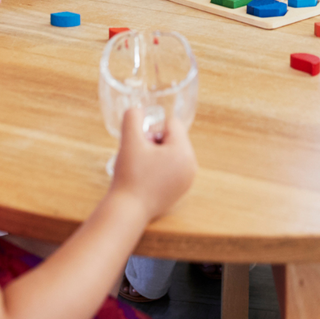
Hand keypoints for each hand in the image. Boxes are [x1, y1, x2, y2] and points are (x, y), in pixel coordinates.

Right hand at [110, 107, 196, 221]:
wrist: (128, 209)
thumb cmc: (129, 175)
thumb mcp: (129, 140)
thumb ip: (133, 117)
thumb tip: (137, 109)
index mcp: (184, 151)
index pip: (172, 124)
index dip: (152, 130)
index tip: (141, 145)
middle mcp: (191, 165)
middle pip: (173, 138)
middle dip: (155, 142)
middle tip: (140, 158)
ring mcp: (187, 180)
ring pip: (172, 153)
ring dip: (156, 155)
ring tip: (142, 169)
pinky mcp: (180, 190)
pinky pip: (172, 168)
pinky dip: (159, 169)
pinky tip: (146, 180)